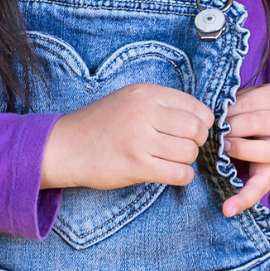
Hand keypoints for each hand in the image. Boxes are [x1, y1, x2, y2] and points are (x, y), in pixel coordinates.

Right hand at [40, 83, 214, 191]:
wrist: (66, 146)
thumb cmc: (100, 123)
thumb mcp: (129, 99)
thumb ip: (160, 103)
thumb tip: (198, 118)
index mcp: (146, 93)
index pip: (195, 106)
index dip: (202, 122)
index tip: (194, 130)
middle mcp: (145, 112)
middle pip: (196, 130)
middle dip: (197, 142)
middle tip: (184, 147)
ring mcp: (141, 140)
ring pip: (189, 152)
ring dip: (187, 160)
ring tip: (172, 160)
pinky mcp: (137, 166)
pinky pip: (179, 174)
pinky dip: (182, 177)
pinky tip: (171, 173)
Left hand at [220, 83, 269, 217]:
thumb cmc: (262, 113)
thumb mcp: (253, 99)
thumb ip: (234, 103)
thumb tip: (203, 116)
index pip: (247, 102)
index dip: (225, 111)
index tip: (210, 117)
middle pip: (258, 124)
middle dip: (231, 128)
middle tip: (214, 133)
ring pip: (269, 150)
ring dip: (240, 150)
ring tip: (223, 151)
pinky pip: (263, 186)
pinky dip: (244, 199)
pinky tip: (227, 209)